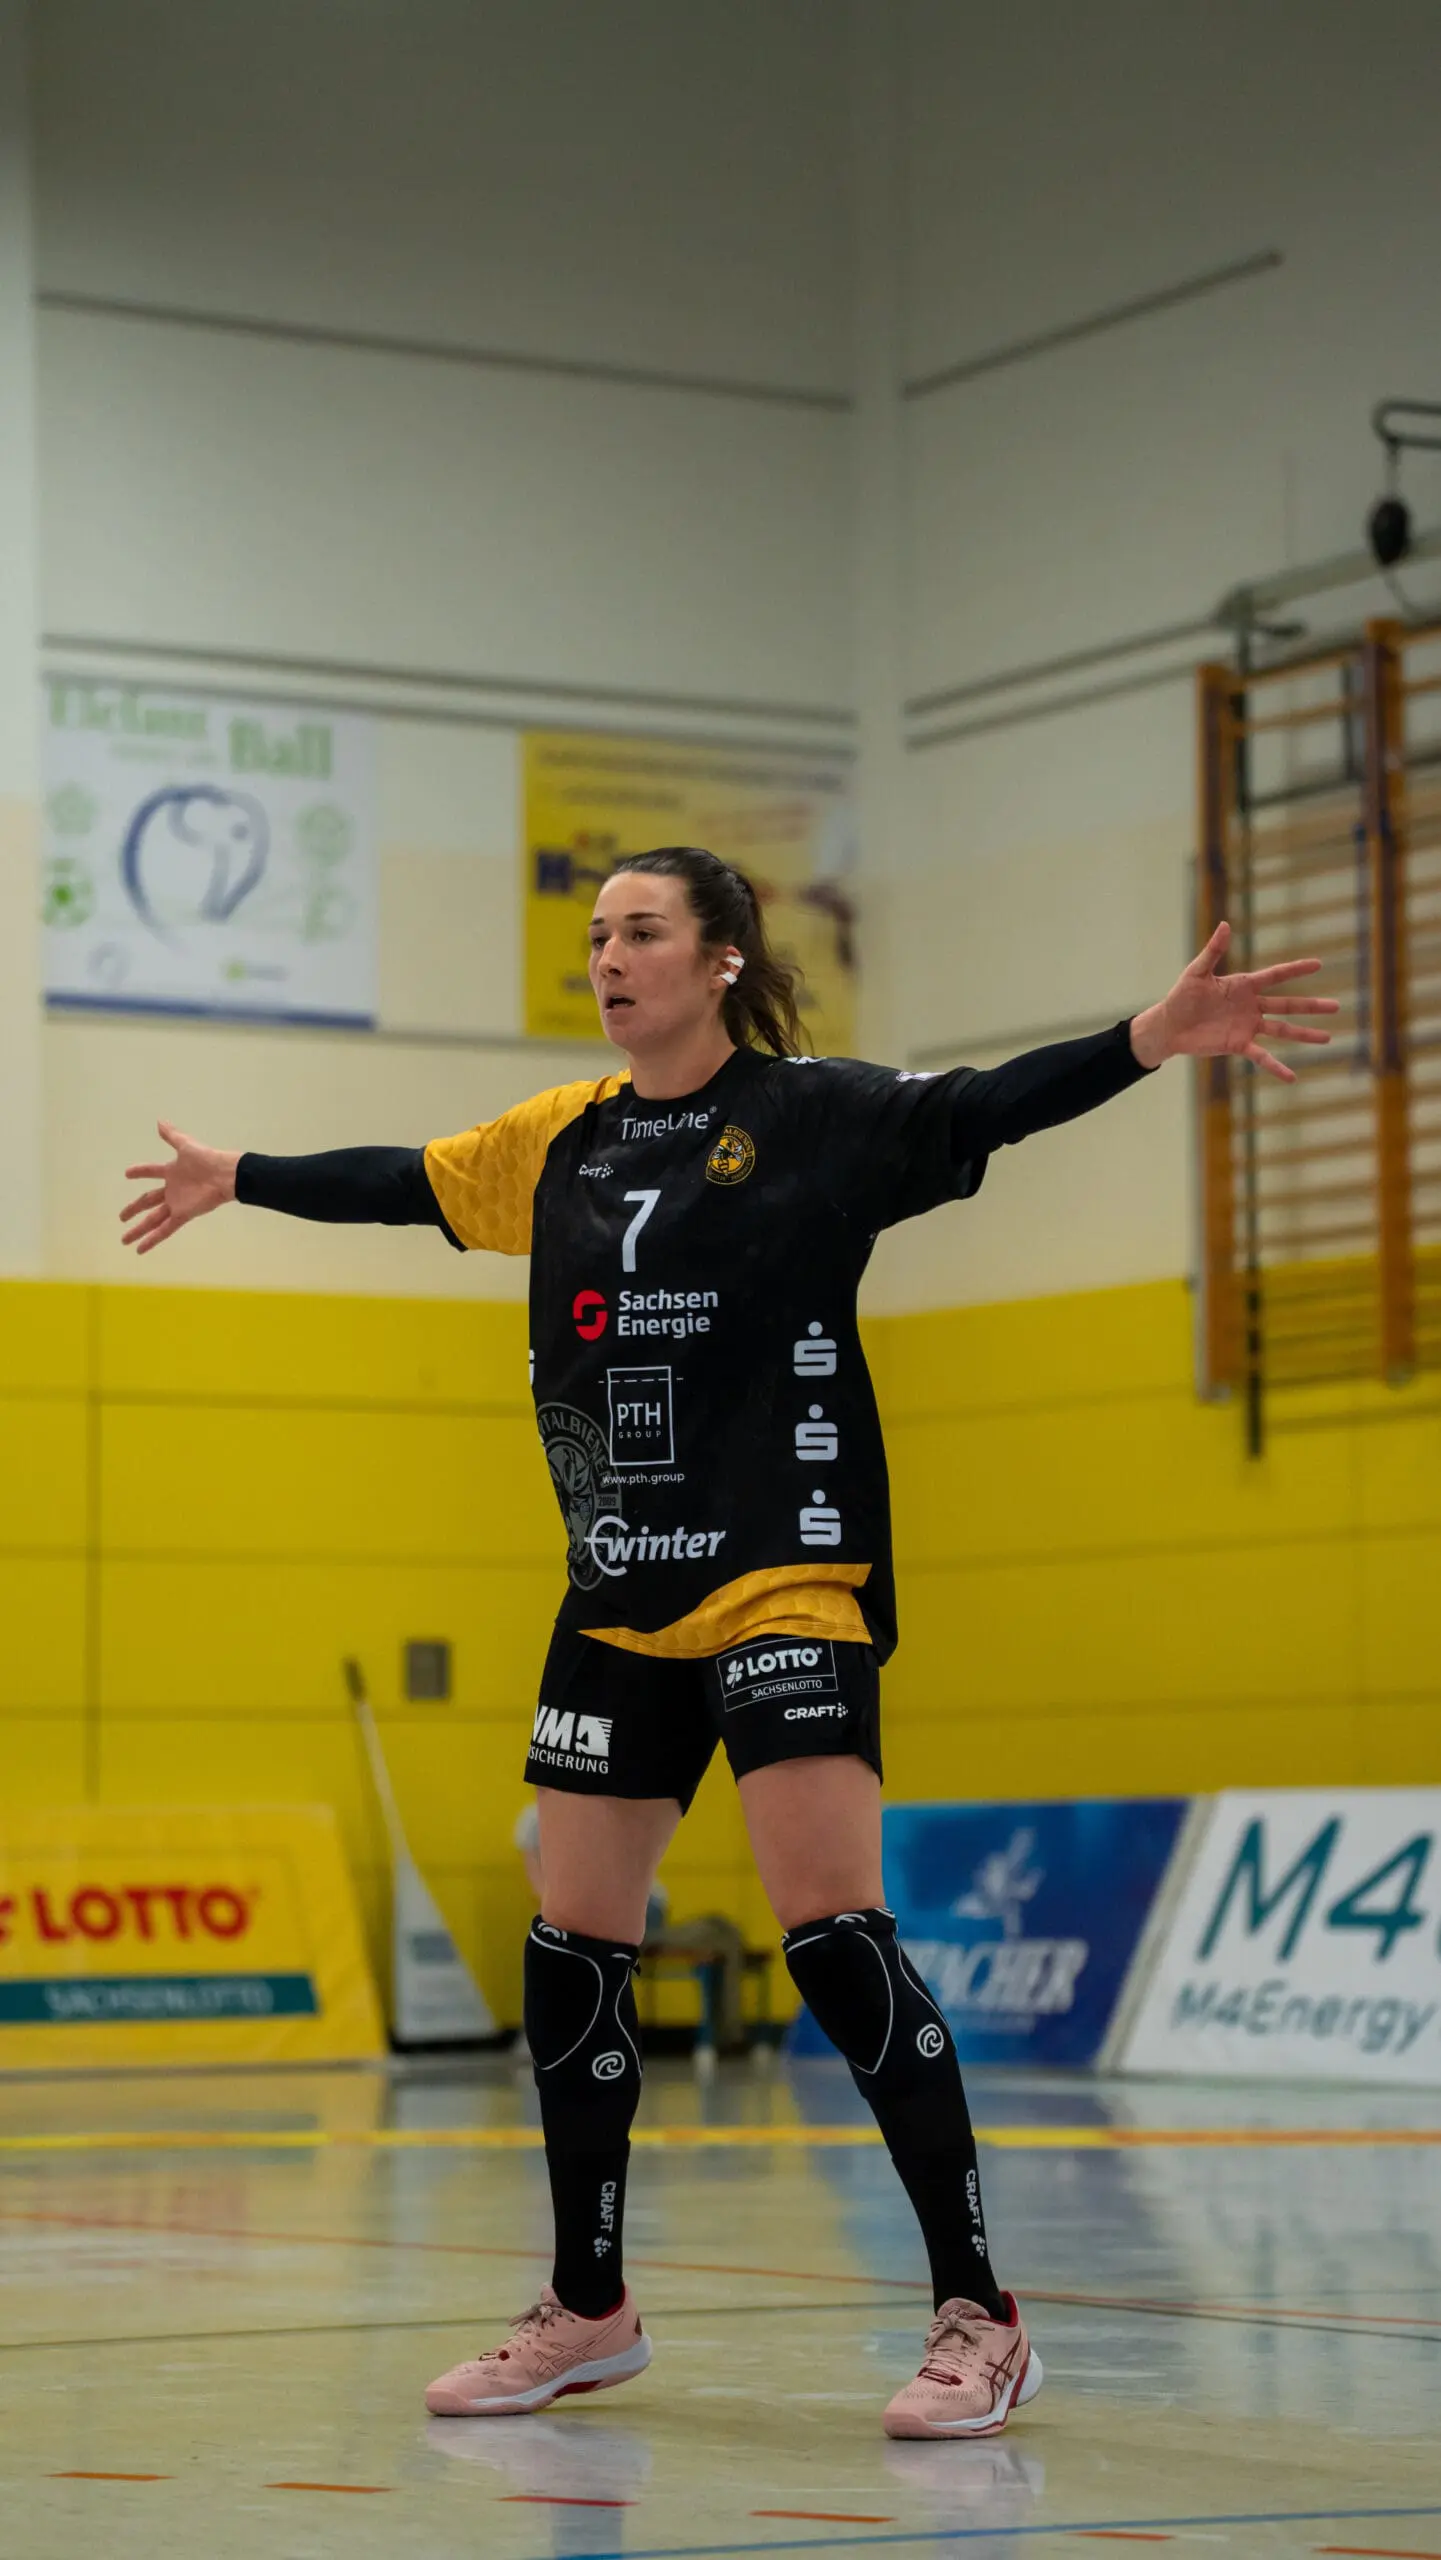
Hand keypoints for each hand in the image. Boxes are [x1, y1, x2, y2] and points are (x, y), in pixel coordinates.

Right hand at [120, 1122, 240, 1254]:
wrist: (225, 1175)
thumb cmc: (206, 1159)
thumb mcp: (186, 1145)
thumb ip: (172, 1136)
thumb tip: (159, 1121)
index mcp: (171, 1171)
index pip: (151, 1171)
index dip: (140, 1172)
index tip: (127, 1173)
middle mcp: (172, 1190)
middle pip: (147, 1202)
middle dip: (133, 1209)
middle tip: (120, 1217)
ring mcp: (176, 1204)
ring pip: (153, 1220)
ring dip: (139, 1230)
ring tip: (124, 1240)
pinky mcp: (183, 1215)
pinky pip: (165, 1229)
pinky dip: (153, 1239)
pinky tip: (140, 1248)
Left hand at [1129, 921, 1339, 1082]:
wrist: (1170, 1025)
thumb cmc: (1181, 996)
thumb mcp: (1196, 972)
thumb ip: (1213, 951)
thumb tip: (1225, 925)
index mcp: (1244, 985)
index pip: (1276, 975)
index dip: (1296, 969)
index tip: (1318, 964)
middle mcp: (1251, 1006)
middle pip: (1288, 1005)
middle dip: (1312, 1006)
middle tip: (1336, 1006)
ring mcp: (1248, 1026)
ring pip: (1283, 1030)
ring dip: (1305, 1034)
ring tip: (1328, 1038)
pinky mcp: (1239, 1044)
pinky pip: (1262, 1056)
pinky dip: (1276, 1067)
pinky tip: (1292, 1077)